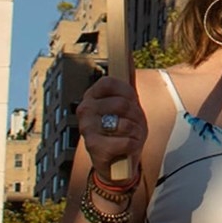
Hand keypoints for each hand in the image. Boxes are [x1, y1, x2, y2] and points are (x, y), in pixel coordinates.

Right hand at [77, 74, 145, 191]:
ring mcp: (87, 128)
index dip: (128, 94)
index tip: (131, 104)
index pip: (110, 82)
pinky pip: (126, 141)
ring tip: (130, 137)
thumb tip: (130, 56)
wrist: (116, 166)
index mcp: (91, 96)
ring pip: (125, 123)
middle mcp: (85, 109)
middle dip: (136, 117)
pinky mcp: (94, 147)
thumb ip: (127, 85)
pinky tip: (127, 149)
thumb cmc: (123, 132)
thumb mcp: (128, 107)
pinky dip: (133, 146)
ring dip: (136, 132)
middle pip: (122, 104)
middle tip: (133, 125)